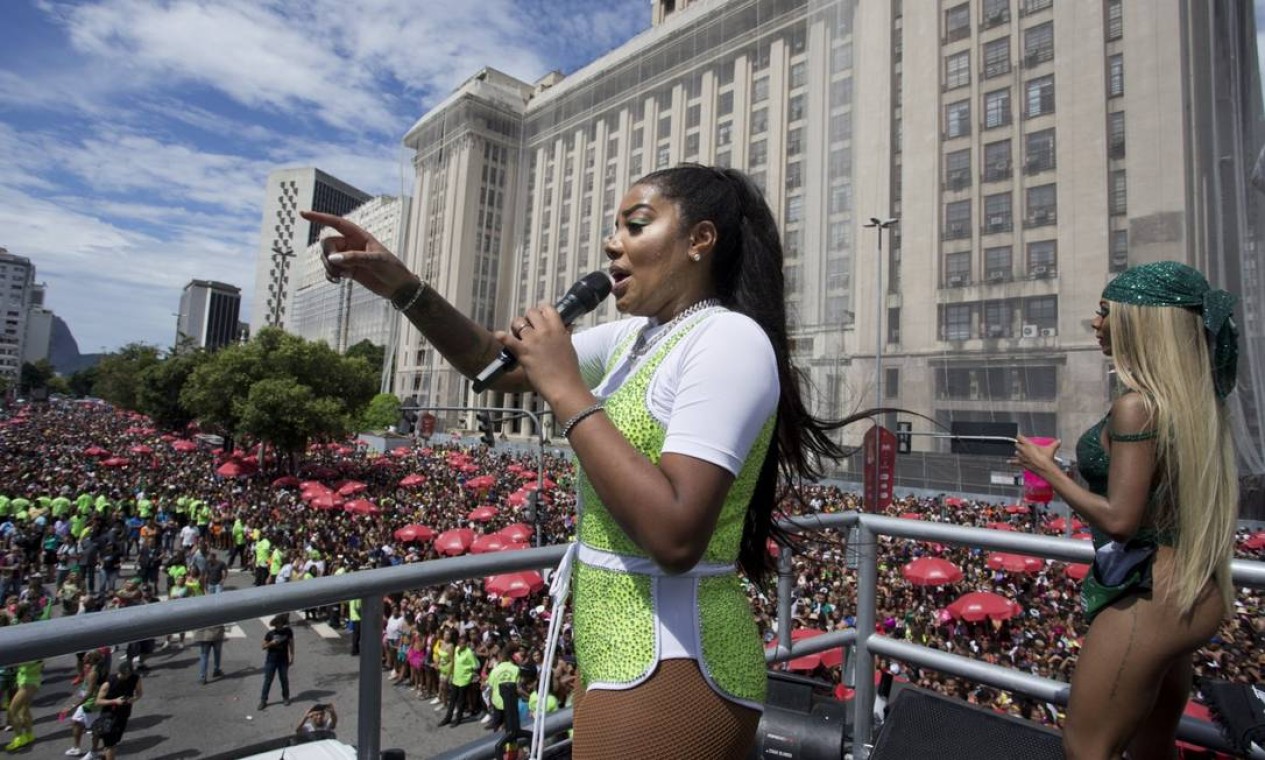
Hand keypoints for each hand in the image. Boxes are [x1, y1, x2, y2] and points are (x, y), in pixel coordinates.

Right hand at [299, 210, 417, 300]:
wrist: (398, 287)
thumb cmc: (392, 269)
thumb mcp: (376, 261)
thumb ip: (354, 258)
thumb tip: (333, 258)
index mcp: (359, 236)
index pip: (336, 223)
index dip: (319, 217)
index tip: (303, 214)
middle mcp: (351, 244)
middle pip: (327, 244)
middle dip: (328, 256)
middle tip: (339, 268)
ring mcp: (348, 257)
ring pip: (326, 257)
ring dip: (329, 267)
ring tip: (342, 277)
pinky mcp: (347, 270)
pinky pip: (330, 270)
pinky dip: (330, 275)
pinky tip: (337, 281)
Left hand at [495, 304, 587, 407]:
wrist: (564, 387)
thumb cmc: (569, 371)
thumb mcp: (570, 348)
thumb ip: (566, 335)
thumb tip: (569, 326)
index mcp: (558, 329)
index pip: (547, 308)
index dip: (541, 311)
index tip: (539, 317)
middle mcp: (545, 331)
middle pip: (531, 312)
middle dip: (527, 319)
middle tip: (527, 328)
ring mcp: (533, 341)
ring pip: (518, 322)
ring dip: (516, 327)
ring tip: (517, 336)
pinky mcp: (523, 352)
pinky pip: (508, 339)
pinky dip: (501, 336)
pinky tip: (498, 335)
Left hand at [1010, 435, 1060, 476]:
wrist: (1045, 468)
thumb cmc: (1046, 458)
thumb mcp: (1051, 449)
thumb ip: (1055, 444)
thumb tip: (1059, 441)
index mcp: (1029, 445)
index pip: (1020, 437)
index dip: (1019, 437)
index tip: (1019, 436)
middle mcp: (1023, 450)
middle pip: (1016, 445)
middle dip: (1019, 444)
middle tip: (1022, 445)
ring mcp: (1022, 457)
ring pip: (1016, 452)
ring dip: (1018, 452)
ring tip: (1021, 452)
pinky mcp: (1022, 463)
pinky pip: (1014, 462)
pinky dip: (1012, 462)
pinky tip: (1008, 462)